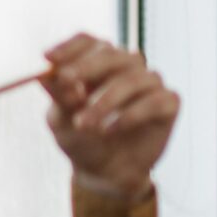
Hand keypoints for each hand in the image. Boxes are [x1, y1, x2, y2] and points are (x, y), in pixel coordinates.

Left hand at [42, 33, 179, 199]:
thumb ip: (59, 97)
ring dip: (105, 100)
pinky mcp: (168, 103)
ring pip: (133, 78)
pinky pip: (155, 100)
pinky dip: (131, 114)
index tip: (48, 58)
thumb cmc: (83, 140)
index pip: (88, 42)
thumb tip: (48, 74)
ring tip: (84, 124)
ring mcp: (150, 84)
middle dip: (87, 67)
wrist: (106, 174)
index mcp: (99, 64)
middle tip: (68, 81)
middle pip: (112, 53)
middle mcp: (127, 68)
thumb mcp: (61, 120)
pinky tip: (111, 130)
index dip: (70, 47)